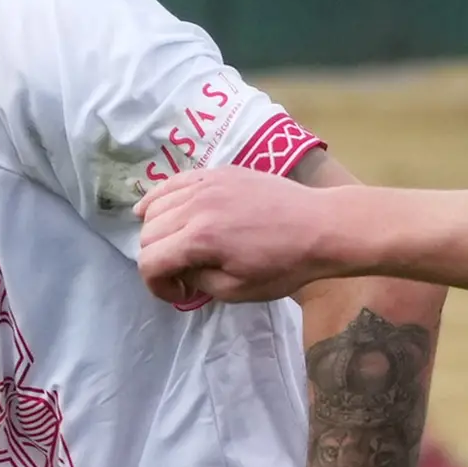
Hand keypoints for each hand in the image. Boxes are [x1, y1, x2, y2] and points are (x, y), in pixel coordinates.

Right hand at [140, 166, 339, 307]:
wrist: (319, 227)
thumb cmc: (284, 265)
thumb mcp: (238, 290)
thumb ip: (198, 281)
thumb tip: (180, 270)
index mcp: (201, 239)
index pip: (150, 261)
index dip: (157, 286)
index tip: (180, 294)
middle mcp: (195, 206)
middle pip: (148, 233)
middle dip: (156, 260)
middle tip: (182, 274)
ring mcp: (205, 183)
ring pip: (155, 206)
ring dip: (156, 231)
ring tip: (175, 246)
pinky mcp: (216, 172)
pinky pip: (173, 182)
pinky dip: (159, 198)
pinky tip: (156, 209)